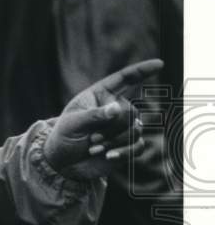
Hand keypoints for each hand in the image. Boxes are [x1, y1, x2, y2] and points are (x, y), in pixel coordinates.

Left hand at [43, 59, 163, 180]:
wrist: (64, 160)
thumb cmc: (64, 136)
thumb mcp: (72, 123)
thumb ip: (94, 115)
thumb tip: (117, 108)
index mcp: (100, 95)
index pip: (124, 79)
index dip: (142, 71)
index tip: (159, 64)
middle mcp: (116, 107)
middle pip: (131, 112)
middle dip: (113, 128)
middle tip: (92, 139)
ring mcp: (123, 126)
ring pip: (135, 130)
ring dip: (114, 141)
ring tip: (93, 148)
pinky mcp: (128, 145)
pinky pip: (138, 146)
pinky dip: (124, 152)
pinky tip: (108, 157)